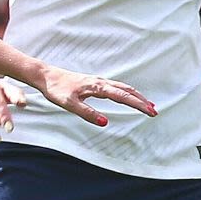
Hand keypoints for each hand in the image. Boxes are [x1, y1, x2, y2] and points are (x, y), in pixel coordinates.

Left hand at [35, 66, 155, 126]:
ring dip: (136, 96)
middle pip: (127, 90)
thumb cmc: (56, 90)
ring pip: (122, 87)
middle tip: (154, 111)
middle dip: (141, 100)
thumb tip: (105, 123)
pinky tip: (127, 96)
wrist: (46, 76)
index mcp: (97, 87)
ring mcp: (98, 81)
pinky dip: (126, 92)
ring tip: (147, 105)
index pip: (123, 96)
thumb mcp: (69, 104)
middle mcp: (100, 82)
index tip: (150, 112)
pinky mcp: (94, 82)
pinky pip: (115, 86)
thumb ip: (87, 113)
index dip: (138, 104)